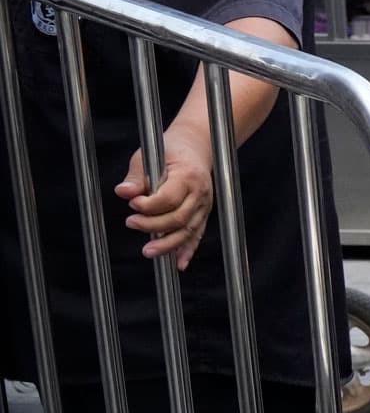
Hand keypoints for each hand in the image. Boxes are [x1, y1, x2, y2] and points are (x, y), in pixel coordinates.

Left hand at [118, 122, 216, 267]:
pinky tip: (179, 264)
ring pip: (187, 231)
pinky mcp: (203, 214)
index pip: (168, 198)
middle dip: (153, 225)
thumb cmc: (167, 151)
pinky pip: (196, 235)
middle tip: (130, 222)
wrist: (195, 148)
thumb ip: (136, 177)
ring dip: (168, 244)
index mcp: (188, 176)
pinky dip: (188, 250)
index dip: (149, 206)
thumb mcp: (147, 156)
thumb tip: (122, 193)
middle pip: (178, 218)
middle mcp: (200, 194)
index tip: (132, 205)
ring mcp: (204, 206)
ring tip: (147, 252)